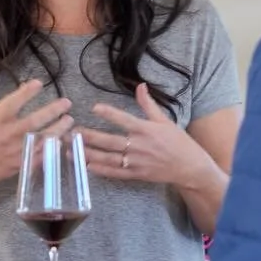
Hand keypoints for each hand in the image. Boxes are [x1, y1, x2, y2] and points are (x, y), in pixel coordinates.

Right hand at [0, 79, 72, 192]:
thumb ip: (8, 103)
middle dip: (53, 110)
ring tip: (69, 120)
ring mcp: (19, 149)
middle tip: (67, 103)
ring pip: (43, 137)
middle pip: (35, 120)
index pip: (15, 101)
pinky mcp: (25, 162)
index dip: (28, 91)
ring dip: (59, 128)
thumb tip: (26, 86)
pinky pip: (44, 154)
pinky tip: (63, 139)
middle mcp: (10, 132)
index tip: (40, 83)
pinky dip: (54, 146)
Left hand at [82, 84, 205, 189]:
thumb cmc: (178, 142)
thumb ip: (149, 104)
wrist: (189, 167)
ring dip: (89, 154)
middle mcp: (139, 146)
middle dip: (89, 137)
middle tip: (72, 132)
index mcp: (146, 130)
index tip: (94, 107)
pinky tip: (86, 166)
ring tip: (70, 150)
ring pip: (108, 158)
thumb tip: (140, 85)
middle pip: (110, 141)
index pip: (124, 119)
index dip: (109, 113)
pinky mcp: (136, 175)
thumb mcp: (165, 121)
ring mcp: (136, 162)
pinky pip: (115, 172)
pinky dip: (101, 170)